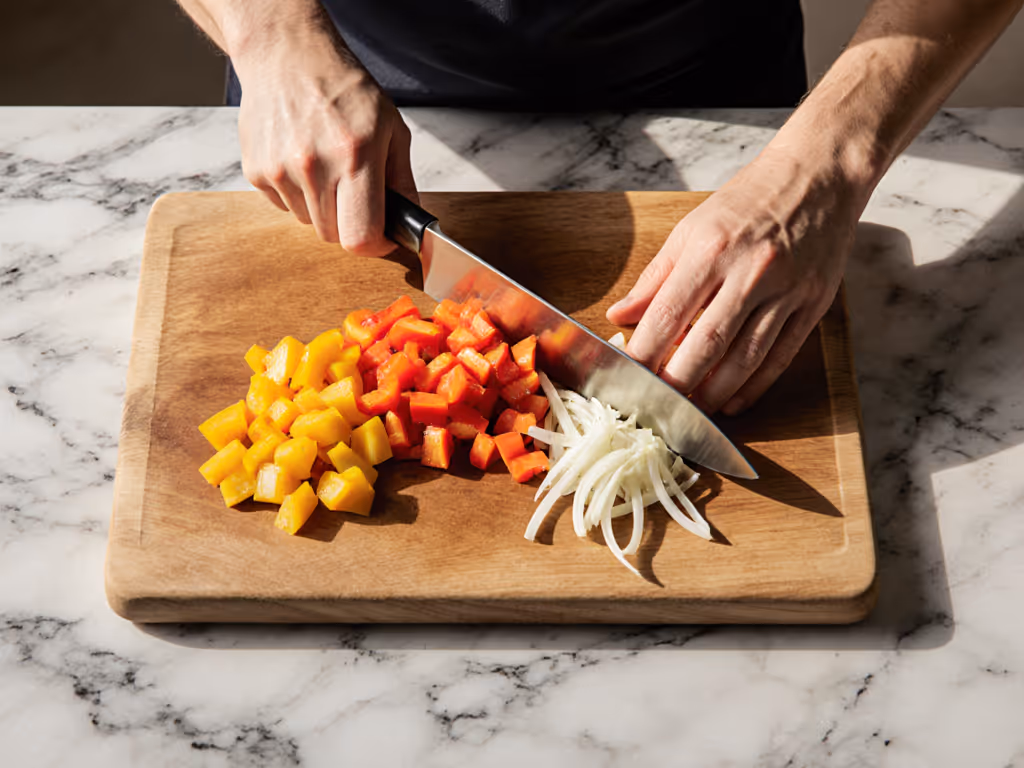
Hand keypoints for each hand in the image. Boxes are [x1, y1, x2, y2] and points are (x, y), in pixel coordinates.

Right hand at [233, 28, 416, 255]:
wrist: (288, 57)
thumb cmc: (345, 90)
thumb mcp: (390, 127)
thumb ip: (402, 180)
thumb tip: (410, 221)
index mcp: (355, 156)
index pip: (361, 236)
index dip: (375, 245)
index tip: (382, 236)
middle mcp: (314, 166)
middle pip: (333, 236)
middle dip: (349, 223)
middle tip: (354, 192)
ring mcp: (279, 170)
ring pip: (309, 223)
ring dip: (322, 208)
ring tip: (326, 167)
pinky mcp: (256, 171)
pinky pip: (284, 207)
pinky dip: (297, 195)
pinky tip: (302, 160)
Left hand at [607, 145, 864, 414]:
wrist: (820, 174)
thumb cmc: (749, 200)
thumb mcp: (692, 228)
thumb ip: (655, 278)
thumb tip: (619, 316)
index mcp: (710, 250)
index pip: (667, 315)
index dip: (643, 354)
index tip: (626, 378)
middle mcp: (750, 272)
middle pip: (706, 346)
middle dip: (677, 385)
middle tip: (657, 408)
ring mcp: (786, 291)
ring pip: (746, 359)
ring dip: (715, 394)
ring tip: (692, 412)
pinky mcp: (813, 304)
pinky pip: (781, 357)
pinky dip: (755, 387)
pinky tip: (735, 402)